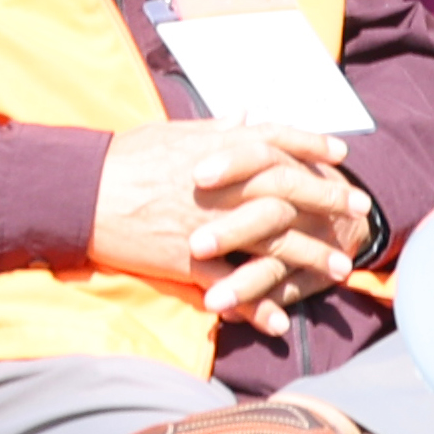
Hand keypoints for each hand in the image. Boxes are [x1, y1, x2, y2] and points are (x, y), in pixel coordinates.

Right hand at [92, 120, 372, 329]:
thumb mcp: (167, 133)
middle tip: (357, 213)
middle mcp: (218, 186)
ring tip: (337, 270)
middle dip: (327, 202)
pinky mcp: (187, 259)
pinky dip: (257, 305)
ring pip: (272, 241)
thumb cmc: (119, 160)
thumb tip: (246, 113)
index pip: (275, 142)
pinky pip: (231, 285)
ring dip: (309, 257)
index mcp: (213, 151)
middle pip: (288, 192)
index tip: (339, 155)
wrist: (75, 193)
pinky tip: (280, 321)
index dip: (311, 146)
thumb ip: (213, 128)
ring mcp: (206, 224)